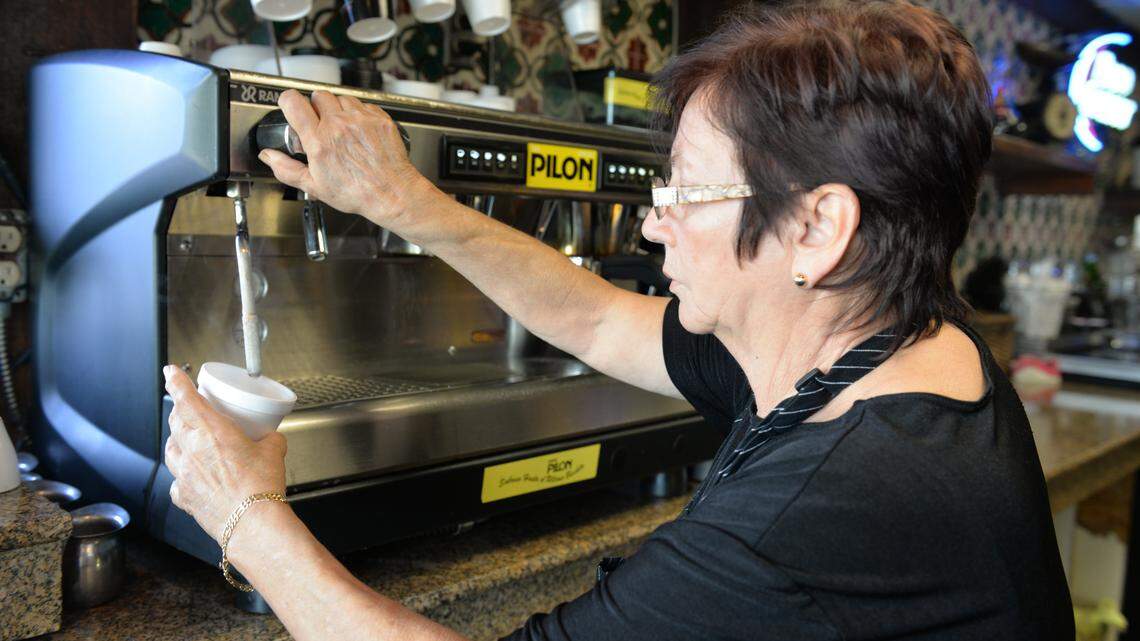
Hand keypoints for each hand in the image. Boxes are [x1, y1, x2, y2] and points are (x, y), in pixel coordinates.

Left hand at [162, 365, 287, 542]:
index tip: (170, 372)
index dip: (176, 381)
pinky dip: (183, 473)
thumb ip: (270, 438)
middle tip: (189, 407)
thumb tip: (271, 437)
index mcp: (213, 432)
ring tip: (189, 440)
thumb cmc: (261, 489)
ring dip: (178, 439)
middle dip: (181, 410)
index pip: (187, 398)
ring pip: (171, 448)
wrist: (253, 524)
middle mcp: (192, 450)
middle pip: (176, 421)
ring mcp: (183, 474)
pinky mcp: (183, 495)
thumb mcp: (275, 452)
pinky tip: (193, 476)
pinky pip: (176, 479)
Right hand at [259, 89, 435, 226]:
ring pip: (341, 98)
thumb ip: (286, 168)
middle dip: (316, 107)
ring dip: (338, 109)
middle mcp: (339, 125)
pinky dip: (359, 113)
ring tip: (342, 129)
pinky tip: (359, 131)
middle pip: (318, 95)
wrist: (391, 193)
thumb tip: (268, 156)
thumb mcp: (314, 186)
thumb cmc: (356, 193)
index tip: (291, 107)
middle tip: (320, 125)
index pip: (293, 102)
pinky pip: (363, 104)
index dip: (289, 102)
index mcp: (319, 140)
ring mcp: (360, 119)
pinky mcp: (378, 118)